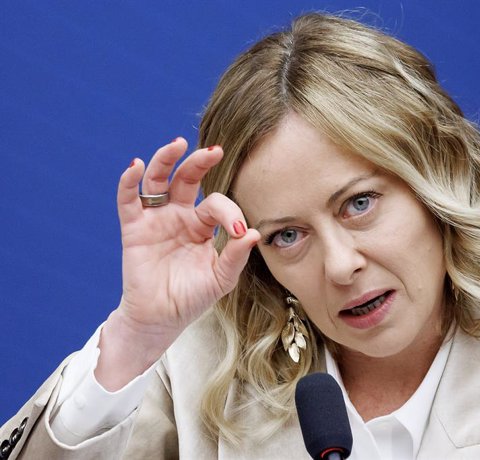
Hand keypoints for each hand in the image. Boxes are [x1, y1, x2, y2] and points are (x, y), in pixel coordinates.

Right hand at [96, 138, 259, 389]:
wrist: (161, 319)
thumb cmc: (192, 297)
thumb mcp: (221, 279)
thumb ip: (235, 257)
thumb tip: (252, 234)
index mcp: (202, 225)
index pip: (216, 204)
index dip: (228, 211)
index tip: (236, 229)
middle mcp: (179, 215)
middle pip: (187, 178)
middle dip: (199, 162)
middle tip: (214, 151)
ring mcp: (156, 219)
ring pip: (158, 180)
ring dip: (165, 160)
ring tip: (177, 145)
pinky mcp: (134, 228)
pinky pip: (129, 200)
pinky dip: (129, 182)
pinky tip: (135, 166)